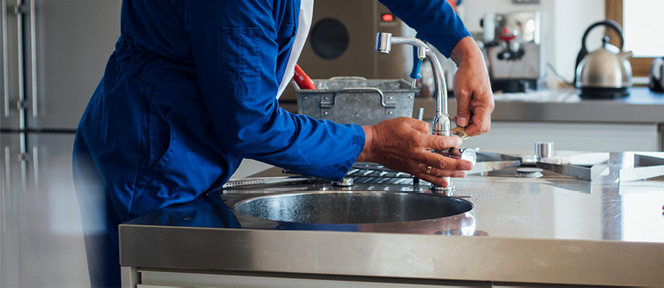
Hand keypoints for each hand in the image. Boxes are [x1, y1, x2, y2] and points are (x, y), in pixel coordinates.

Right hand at [357, 117, 473, 186]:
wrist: (373, 144)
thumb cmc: (386, 132)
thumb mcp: (406, 121)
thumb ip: (422, 126)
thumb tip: (431, 131)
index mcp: (417, 140)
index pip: (440, 142)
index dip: (453, 142)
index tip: (459, 141)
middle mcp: (417, 154)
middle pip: (442, 162)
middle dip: (458, 163)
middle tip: (468, 164)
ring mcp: (414, 164)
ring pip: (436, 171)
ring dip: (451, 173)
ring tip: (462, 173)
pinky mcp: (410, 170)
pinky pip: (426, 177)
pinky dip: (437, 181)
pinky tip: (445, 182)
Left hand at [450, 36, 494, 135]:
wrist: (471, 60)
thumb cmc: (468, 72)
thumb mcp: (462, 93)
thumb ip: (462, 110)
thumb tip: (462, 123)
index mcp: (485, 105)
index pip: (481, 127)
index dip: (469, 131)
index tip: (458, 129)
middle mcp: (488, 106)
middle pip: (481, 127)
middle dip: (469, 129)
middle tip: (456, 125)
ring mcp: (485, 104)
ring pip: (478, 121)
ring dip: (468, 123)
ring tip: (457, 118)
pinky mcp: (480, 102)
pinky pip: (477, 115)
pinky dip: (468, 117)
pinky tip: (461, 114)